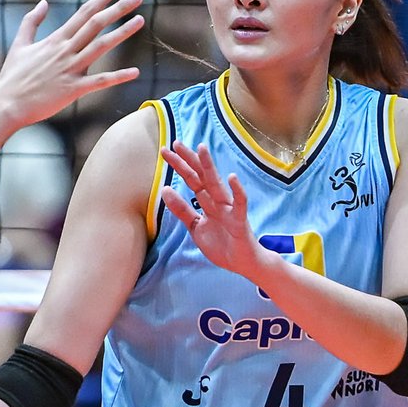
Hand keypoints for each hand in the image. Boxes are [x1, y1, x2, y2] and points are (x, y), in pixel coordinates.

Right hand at [0, 0, 143, 128]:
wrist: (6, 104)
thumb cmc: (12, 77)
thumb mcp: (19, 45)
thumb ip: (31, 22)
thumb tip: (43, 3)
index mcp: (55, 40)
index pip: (83, 12)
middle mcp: (65, 51)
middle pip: (96, 24)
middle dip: (118, 9)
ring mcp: (70, 69)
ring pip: (101, 47)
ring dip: (122, 33)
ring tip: (140, 20)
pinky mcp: (72, 89)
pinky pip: (99, 81)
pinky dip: (118, 77)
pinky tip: (135, 72)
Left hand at [159, 142, 263, 279]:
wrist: (242, 263)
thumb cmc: (222, 244)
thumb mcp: (195, 227)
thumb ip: (182, 210)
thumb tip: (165, 190)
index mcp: (207, 202)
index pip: (191, 180)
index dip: (179, 166)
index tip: (165, 151)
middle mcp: (218, 201)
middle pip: (201, 177)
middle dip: (188, 160)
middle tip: (175, 143)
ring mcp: (229, 209)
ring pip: (217, 185)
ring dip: (209, 167)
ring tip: (201, 149)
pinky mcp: (240, 220)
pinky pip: (240, 204)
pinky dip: (237, 191)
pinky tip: (233, 178)